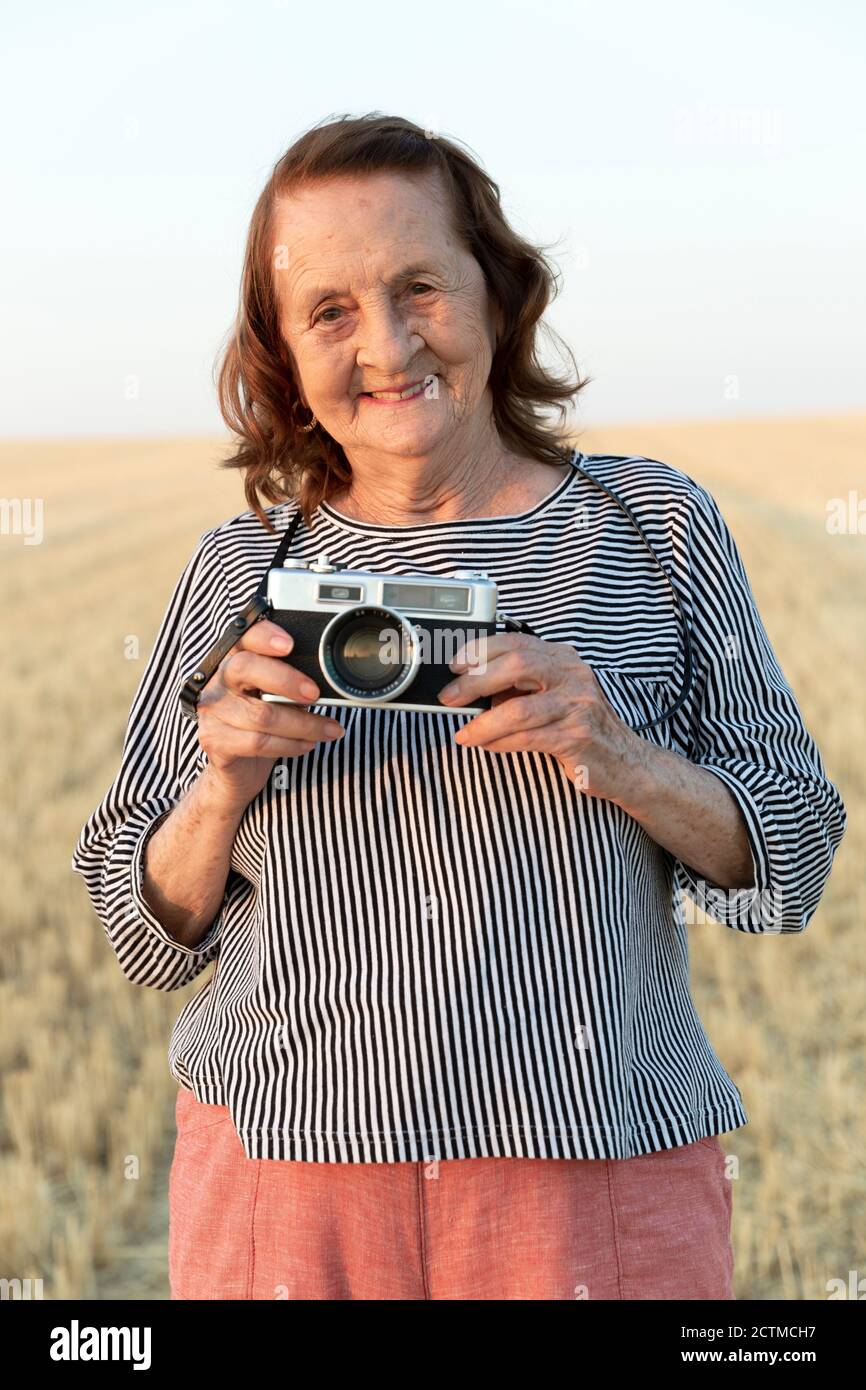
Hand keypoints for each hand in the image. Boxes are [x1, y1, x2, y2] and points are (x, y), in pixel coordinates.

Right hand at [196, 619, 344, 808]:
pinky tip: (306, 744)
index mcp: (235, 659)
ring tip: (328, 730)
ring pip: (261, 714)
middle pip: (246, 668)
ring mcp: (213, 711)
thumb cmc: (263, 723)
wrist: (239, 767)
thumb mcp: (279, 696)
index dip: (264, 636)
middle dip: (286, 680)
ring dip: (303, 724)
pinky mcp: (215, 740)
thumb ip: (292, 684)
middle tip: (314, 694)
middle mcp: (218, 680)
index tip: (289, 645)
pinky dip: (290, 745)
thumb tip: (326, 684)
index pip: (244, 637)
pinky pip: (258, 742)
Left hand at [437, 632, 643, 801]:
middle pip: (517, 664)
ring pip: (519, 709)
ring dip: (484, 723)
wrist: (626, 762)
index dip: (480, 650)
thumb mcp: (551, 696)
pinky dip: (502, 742)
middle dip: (475, 681)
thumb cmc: (581, 727)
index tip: (454, 665)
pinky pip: (530, 737)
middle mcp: (572, 675)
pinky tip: (488, 745)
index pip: (516, 642)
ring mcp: (578, 704)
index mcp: (562, 659)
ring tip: (465, 734)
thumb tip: (471, 690)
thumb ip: (519, 688)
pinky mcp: (578, 736)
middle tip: (450, 698)